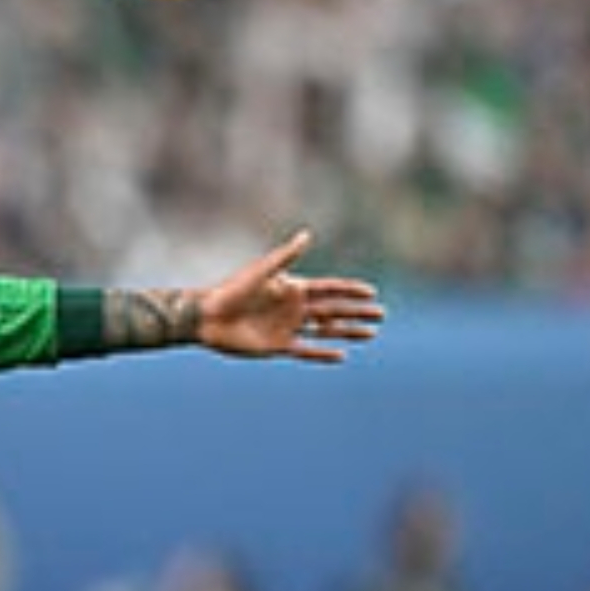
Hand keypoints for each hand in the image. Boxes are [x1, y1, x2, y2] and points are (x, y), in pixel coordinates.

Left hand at [196, 231, 384, 362]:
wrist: (208, 318)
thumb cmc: (232, 290)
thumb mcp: (261, 271)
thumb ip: (286, 256)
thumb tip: (307, 235)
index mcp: (293, 288)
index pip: (330, 288)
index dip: (351, 290)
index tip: (371, 292)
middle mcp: (293, 308)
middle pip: (334, 309)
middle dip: (357, 311)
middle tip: (381, 314)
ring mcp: (287, 328)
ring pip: (325, 331)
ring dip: (348, 331)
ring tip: (372, 334)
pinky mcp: (278, 346)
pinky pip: (306, 350)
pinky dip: (323, 353)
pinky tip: (342, 355)